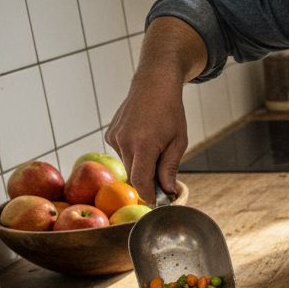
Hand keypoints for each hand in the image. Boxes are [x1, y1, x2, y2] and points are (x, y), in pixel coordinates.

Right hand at [106, 16, 205, 203]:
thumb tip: (167, 193)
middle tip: (164, 182)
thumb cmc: (171, 112)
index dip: (148, 196)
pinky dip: (134, 153)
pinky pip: (123, 153)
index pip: (141, 181)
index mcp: (144, 144)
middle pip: (135, 175)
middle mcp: (124, 142)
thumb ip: (170, 168)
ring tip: (156, 148)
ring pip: (128, 165)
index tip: (157, 204)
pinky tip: (144, 138)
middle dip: (149, 182)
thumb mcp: (178, 141)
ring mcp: (114, 137)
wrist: (153, 83)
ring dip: (142, 166)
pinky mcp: (110, 134)